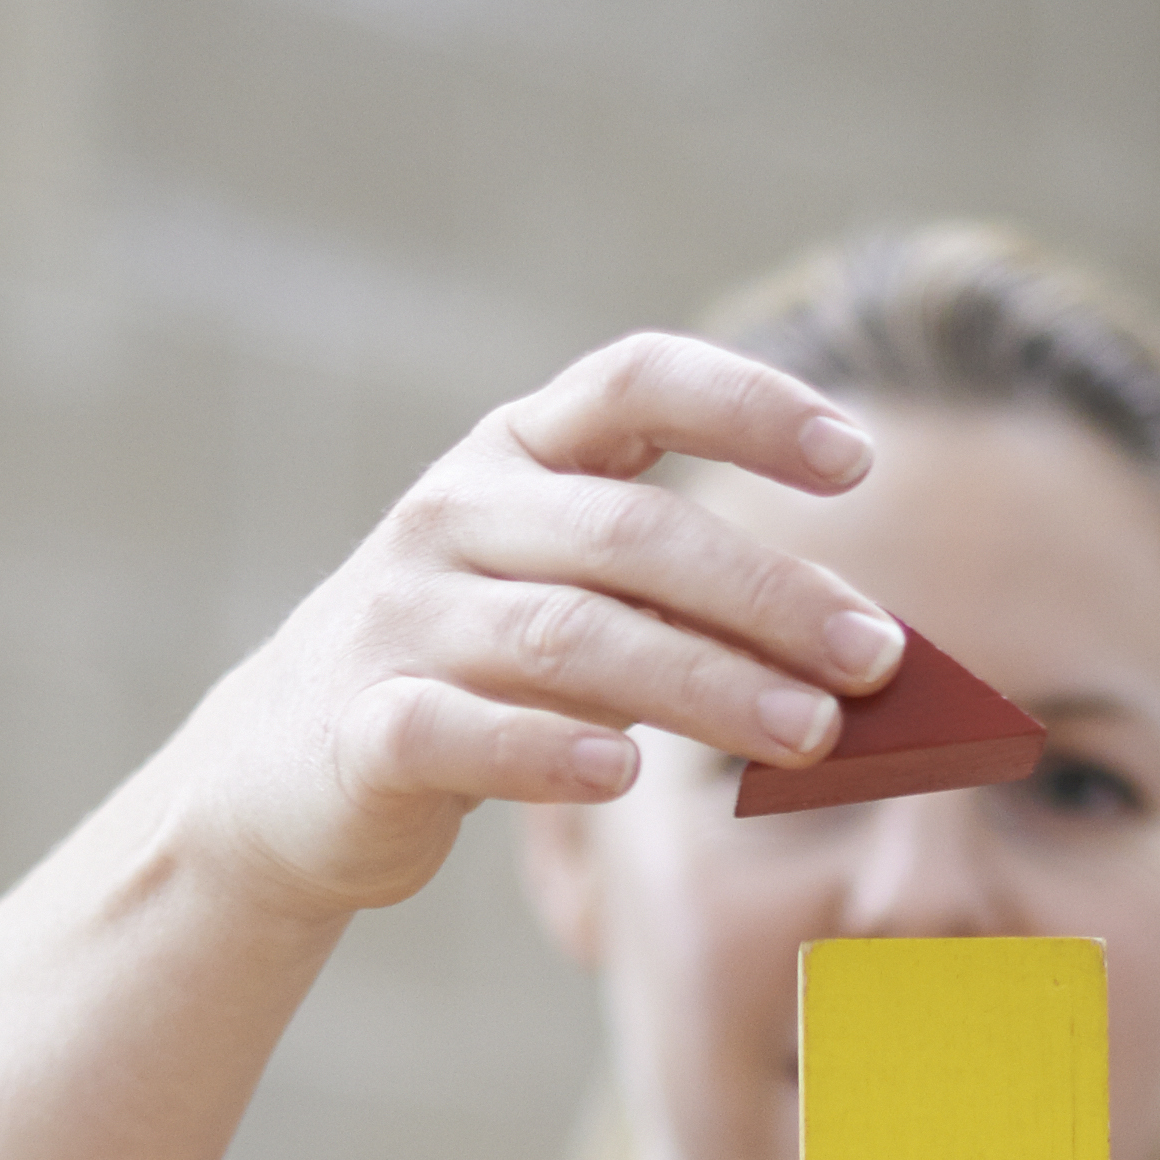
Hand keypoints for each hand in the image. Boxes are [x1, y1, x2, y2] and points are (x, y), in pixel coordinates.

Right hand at [144, 332, 909, 918]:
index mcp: (517, 454)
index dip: (749, 403)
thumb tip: (870, 659)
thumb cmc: (477, 672)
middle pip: (633, 535)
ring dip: (706, 686)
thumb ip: (693, 609)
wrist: (281, 769)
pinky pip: (459, 732)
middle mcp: (454, 514)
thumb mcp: (579, 605)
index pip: (636, 379)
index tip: (858, 459)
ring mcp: (401, 618)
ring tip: (813, 736)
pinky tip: (623, 779)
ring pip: (569, 639)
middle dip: (770, 595)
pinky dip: (544, 754)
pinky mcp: (364, 729)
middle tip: (878, 659)